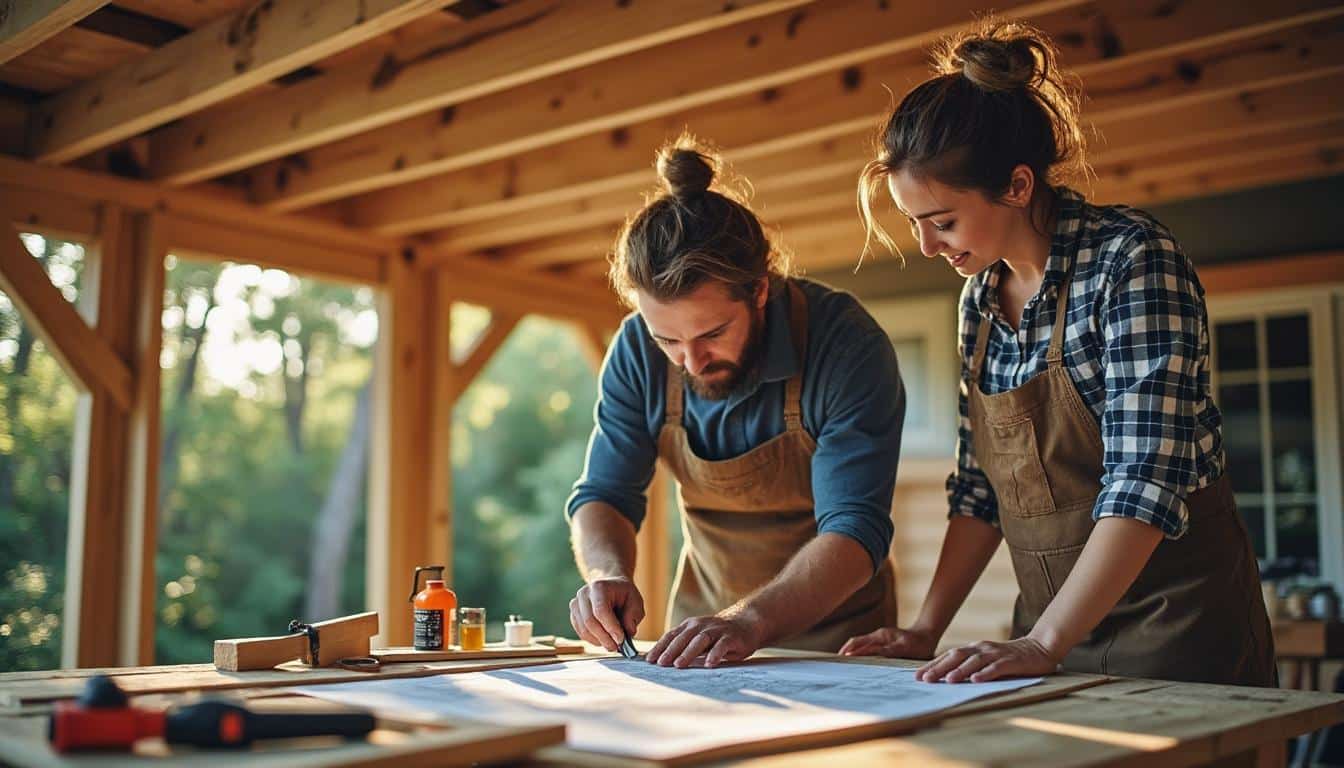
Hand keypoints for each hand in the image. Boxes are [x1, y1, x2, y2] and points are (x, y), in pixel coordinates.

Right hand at [569, 577, 643, 651]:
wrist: (611, 587)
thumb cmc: (624, 594)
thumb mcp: (635, 601)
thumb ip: (633, 616)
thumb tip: (628, 633)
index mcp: (599, 587)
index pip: (601, 610)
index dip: (611, 627)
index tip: (621, 639)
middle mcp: (584, 594)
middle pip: (589, 621)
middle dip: (604, 638)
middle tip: (616, 647)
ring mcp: (576, 605)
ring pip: (584, 630)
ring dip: (599, 641)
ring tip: (612, 644)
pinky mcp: (574, 615)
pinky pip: (581, 633)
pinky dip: (593, 640)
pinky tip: (604, 640)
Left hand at [646, 615, 761, 668]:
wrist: (746, 622)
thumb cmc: (717, 636)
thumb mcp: (698, 638)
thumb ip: (684, 646)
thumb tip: (662, 661)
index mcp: (690, 626)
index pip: (671, 636)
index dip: (660, 647)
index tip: (649, 660)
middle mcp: (701, 626)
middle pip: (683, 638)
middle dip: (670, 651)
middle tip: (661, 664)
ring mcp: (716, 631)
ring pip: (700, 640)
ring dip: (688, 652)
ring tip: (679, 665)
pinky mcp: (731, 637)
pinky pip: (722, 645)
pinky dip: (715, 654)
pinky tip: (709, 664)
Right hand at [839, 625, 939, 659]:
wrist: (928, 636)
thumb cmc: (919, 643)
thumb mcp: (904, 648)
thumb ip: (888, 651)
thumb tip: (870, 654)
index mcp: (880, 636)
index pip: (857, 643)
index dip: (847, 651)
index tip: (839, 660)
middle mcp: (878, 637)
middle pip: (856, 644)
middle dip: (845, 652)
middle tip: (836, 665)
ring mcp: (880, 641)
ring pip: (861, 647)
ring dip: (852, 654)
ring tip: (844, 667)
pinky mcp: (884, 646)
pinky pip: (868, 650)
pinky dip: (861, 656)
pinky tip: (860, 665)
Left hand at [916, 636, 1060, 682]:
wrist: (1039, 648)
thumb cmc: (1009, 657)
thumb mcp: (986, 659)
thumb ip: (970, 665)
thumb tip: (946, 677)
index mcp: (974, 648)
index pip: (948, 656)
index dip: (932, 665)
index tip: (917, 676)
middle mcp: (982, 649)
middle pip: (956, 656)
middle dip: (939, 668)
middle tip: (924, 679)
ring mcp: (996, 654)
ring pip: (974, 662)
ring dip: (960, 671)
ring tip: (947, 680)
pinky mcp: (1011, 661)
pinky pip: (996, 668)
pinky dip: (985, 674)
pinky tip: (976, 680)